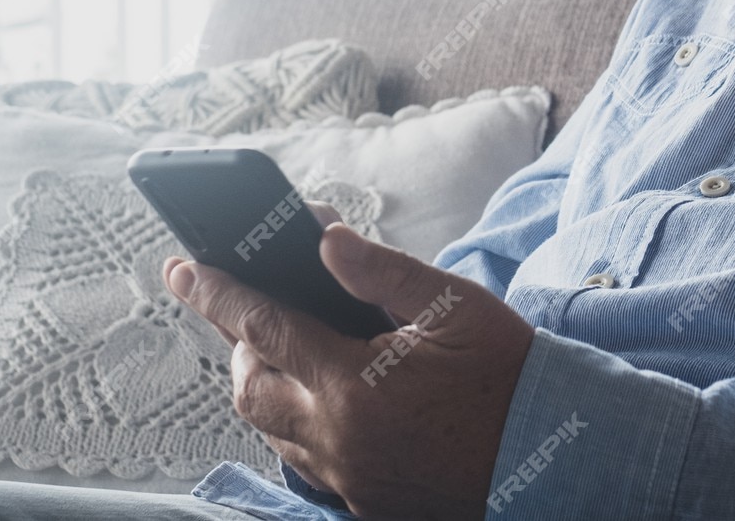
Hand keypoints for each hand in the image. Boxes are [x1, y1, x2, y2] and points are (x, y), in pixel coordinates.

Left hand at [163, 220, 534, 520]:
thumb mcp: (454, 305)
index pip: (263, 324)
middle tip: (256, 311)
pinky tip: (330, 404)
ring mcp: (348, 475)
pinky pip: (305, 464)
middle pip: (250, 387)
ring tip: (294, 352)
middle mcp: (337, 436)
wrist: (552, 455)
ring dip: (269, 387)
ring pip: (272, 430)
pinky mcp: (363, 501)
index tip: (182, 268)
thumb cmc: (509, 377)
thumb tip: (326, 239)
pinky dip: (301, 428)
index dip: (216, 292)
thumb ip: (383, 272)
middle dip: (241, 344)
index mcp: (354, 381)